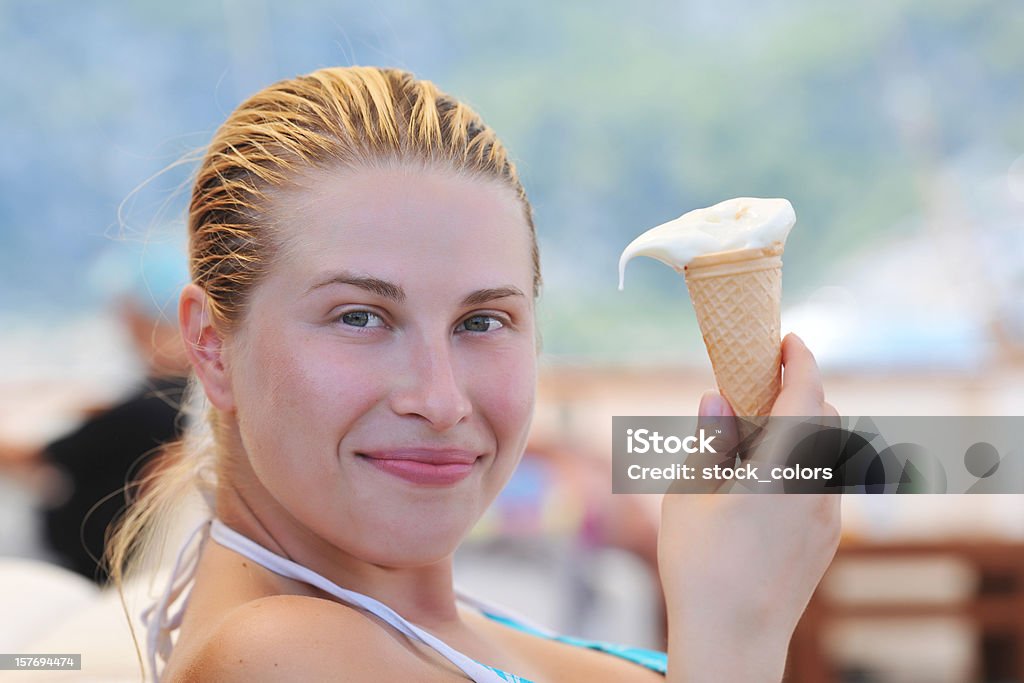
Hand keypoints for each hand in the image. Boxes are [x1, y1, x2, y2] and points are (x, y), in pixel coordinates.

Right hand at [658, 334, 840, 682]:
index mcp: (781, 466)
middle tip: (759, 380)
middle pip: (825, 415)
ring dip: (802, 424)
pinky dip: (803, 457)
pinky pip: (824, 478)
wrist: (733, 637)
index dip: (800, 358)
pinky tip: (765, 474)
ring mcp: (828, 513)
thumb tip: (717, 397)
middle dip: (799, 388)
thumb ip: (708, 440)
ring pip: (828, 448)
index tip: (786, 338)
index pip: (805, 392)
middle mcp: (817, 484)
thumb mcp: (688, 494)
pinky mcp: (827, 537)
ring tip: (756, 429)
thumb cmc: (699, 565)